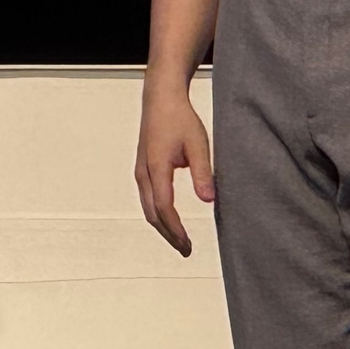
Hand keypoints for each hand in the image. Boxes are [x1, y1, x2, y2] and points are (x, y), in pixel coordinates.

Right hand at [133, 83, 215, 255]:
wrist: (160, 98)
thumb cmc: (179, 118)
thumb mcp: (197, 143)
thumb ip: (202, 172)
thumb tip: (209, 200)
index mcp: (156, 167)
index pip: (164, 207)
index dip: (176, 229)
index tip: (188, 244)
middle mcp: (143, 173)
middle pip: (152, 214)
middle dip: (169, 235)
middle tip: (186, 250)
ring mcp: (140, 171)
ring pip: (147, 208)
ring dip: (162, 227)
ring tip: (180, 240)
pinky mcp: (142, 169)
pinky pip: (147, 199)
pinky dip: (158, 214)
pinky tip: (171, 219)